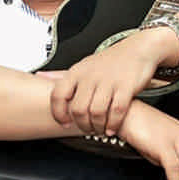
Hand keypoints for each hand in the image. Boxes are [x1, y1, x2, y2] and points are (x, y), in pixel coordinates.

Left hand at [45, 29, 171, 135]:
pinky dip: (113, 124)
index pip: (58, 95)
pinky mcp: (126, 87)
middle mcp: (91, 76)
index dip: (58, 113)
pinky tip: (112, 127)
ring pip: (95, 113)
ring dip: (97, 126)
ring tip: (100, 129)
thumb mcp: (83, 65)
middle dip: (81, 124)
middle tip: (87, 129)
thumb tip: (40, 77)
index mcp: (77, 71)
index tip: (64, 123)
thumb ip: (63, 75)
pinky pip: (116, 111)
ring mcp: (108, 81)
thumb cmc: (109, 61)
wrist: (138, 49)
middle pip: (78, 109)